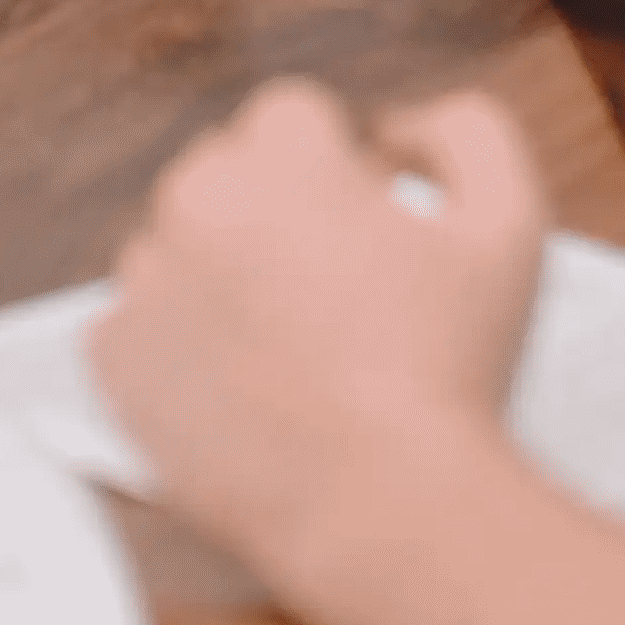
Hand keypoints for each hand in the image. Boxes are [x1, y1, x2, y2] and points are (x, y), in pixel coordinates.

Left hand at [92, 81, 546, 591]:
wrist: (387, 508)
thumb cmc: (453, 370)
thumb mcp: (509, 224)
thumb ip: (469, 133)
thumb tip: (399, 126)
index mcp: (282, 158)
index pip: (291, 117)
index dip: (338, 169)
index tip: (367, 230)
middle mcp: (196, 203)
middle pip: (225, 173)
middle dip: (272, 214)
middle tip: (334, 295)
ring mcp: (146, 283)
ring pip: (176, 246)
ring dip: (218, 275)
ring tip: (291, 349)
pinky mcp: (114, 361)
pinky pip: (133, 324)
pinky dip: (173, 346)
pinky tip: (239, 385)